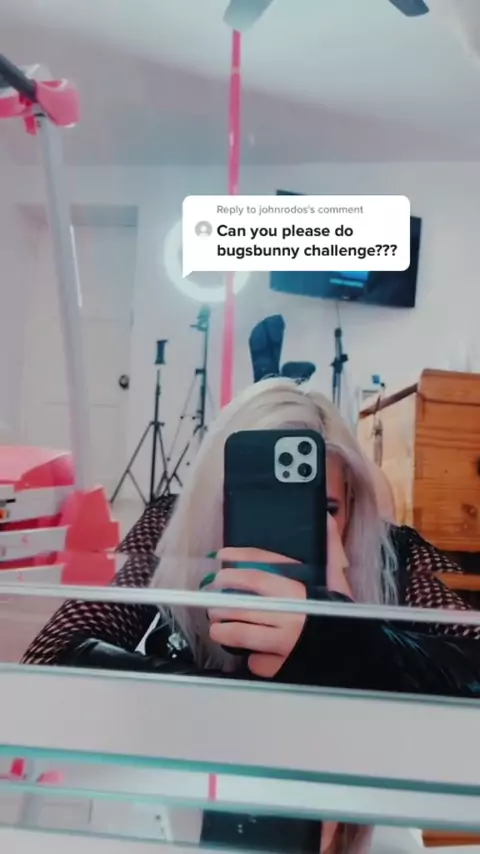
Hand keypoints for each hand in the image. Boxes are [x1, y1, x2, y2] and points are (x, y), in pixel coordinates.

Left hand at [207, 514, 351, 677]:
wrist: (357, 654)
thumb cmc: (342, 615)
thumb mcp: (338, 581)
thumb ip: (330, 549)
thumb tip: (327, 517)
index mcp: (301, 592)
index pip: (259, 572)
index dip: (237, 562)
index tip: (221, 558)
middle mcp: (291, 616)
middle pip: (242, 605)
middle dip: (221, 602)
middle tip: (214, 600)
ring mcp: (285, 644)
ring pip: (240, 634)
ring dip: (223, 630)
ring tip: (218, 626)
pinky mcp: (281, 667)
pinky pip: (255, 661)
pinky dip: (249, 657)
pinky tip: (250, 652)